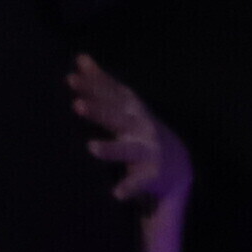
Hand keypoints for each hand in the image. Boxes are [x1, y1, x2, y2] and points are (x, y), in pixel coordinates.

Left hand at [70, 58, 186, 210]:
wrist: (179, 165)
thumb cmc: (142, 130)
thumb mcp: (126, 106)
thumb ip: (103, 85)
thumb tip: (81, 58)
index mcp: (133, 111)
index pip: (112, 94)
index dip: (94, 85)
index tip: (72, 78)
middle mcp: (142, 128)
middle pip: (118, 118)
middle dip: (99, 111)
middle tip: (77, 105)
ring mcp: (148, 151)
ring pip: (128, 150)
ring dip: (111, 149)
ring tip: (92, 148)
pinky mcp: (153, 175)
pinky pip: (140, 182)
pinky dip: (130, 187)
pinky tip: (117, 194)